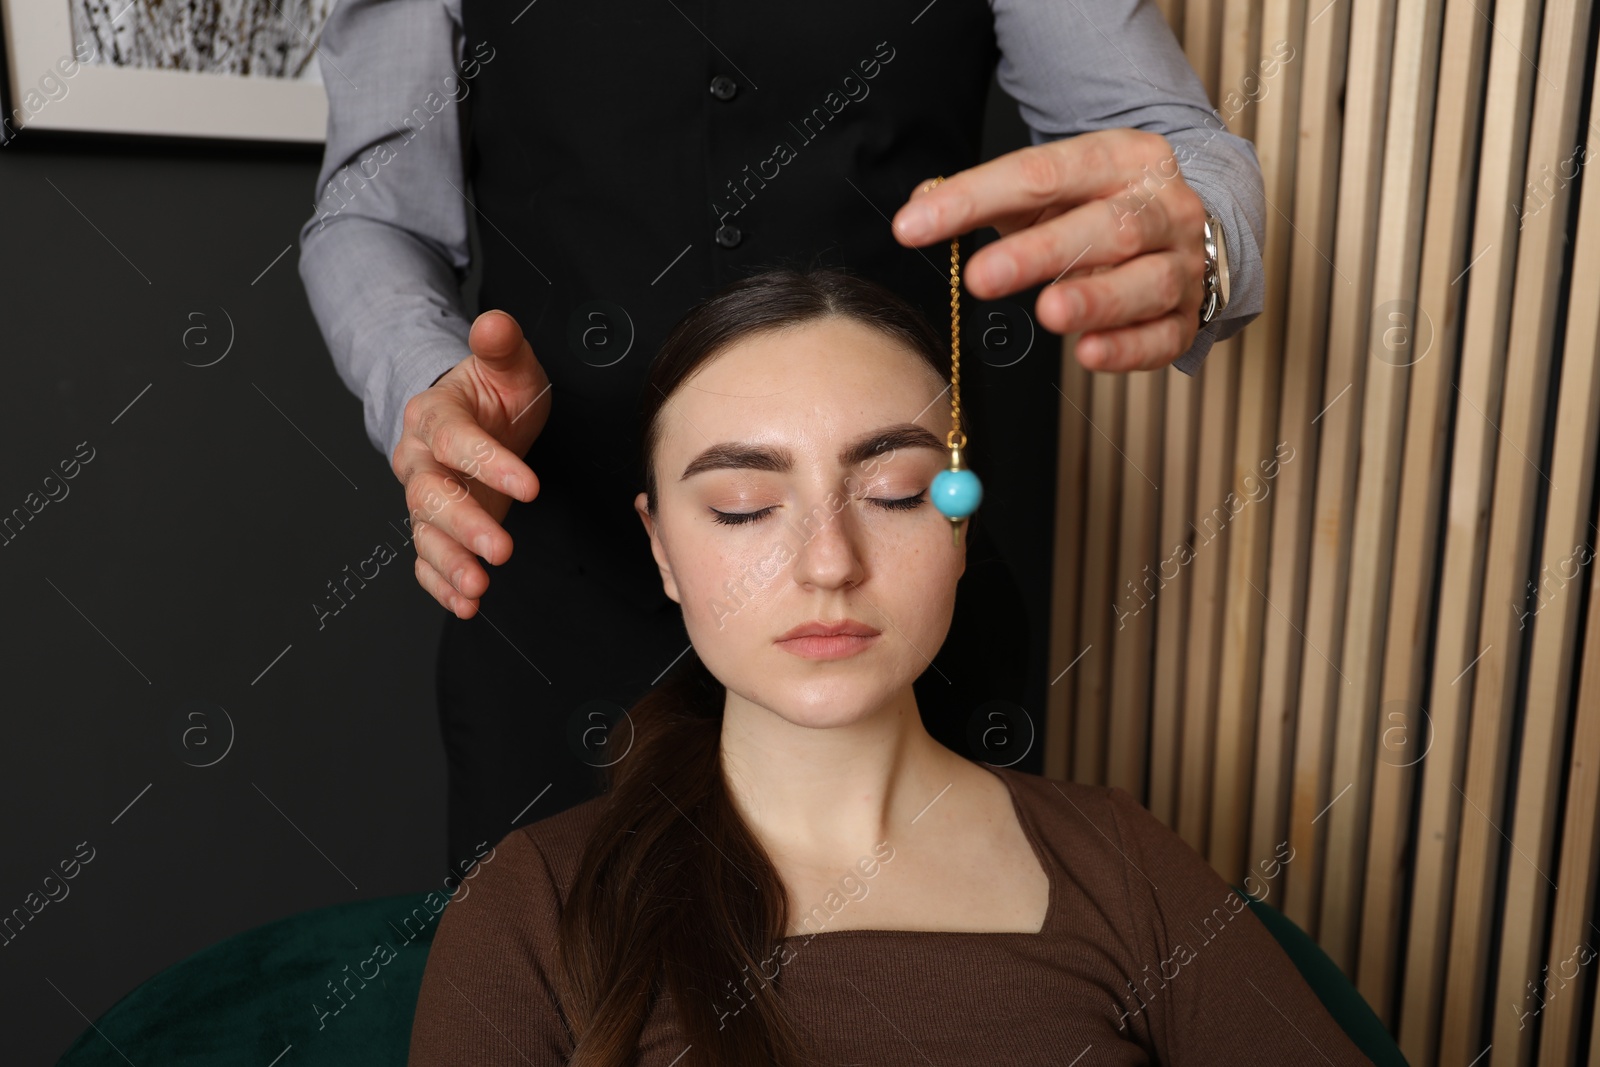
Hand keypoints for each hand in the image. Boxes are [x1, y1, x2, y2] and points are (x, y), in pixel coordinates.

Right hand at [392, 309, 552, 618]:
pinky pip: (426, 559)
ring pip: (425, 533)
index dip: (489, 464)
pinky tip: (465, 604)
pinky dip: (441, 585)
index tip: (529, 486)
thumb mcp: (506, 363)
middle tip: (501, 549)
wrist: (475, 414)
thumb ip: (501, 344)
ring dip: (449, 564)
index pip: (456, 441)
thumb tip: (495, 324)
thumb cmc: (494, 392)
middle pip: (432, 495)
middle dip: (465, 525)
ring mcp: (425, 496)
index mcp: (435, 415)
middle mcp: (421, 459)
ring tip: (477, 587)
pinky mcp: (436, 526)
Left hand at [891, 128, 1209, 372]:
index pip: (1042, 174)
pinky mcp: (1189, 317)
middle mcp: (1162, 207)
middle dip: (1040, 252)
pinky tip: (1088, 354)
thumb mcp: (1051, 190)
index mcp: (1122, 159)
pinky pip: (1163, 336)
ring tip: (1048, 313)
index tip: (914, 226)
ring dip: (1096, 298)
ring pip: (1146, 280)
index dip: (974, 198)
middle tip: (980, 276)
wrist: (1194, 229)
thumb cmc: (1102, 208)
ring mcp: (1183, 264)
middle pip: (1106, 227)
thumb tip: (919, 212)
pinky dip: (1127, 349)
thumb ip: (989, 199)